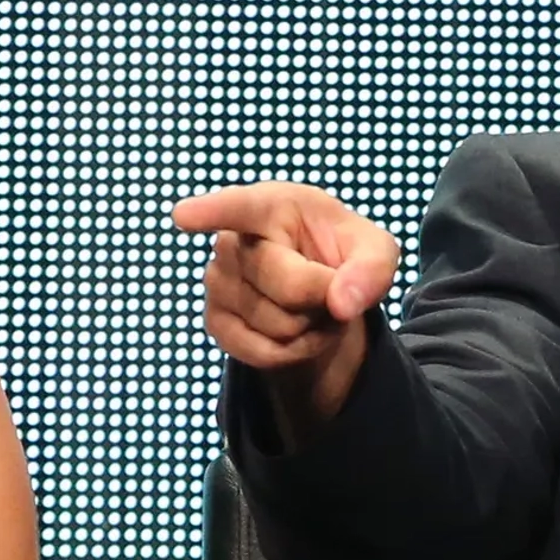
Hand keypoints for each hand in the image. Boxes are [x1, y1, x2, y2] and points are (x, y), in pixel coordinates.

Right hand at [171, 181, 399, 438]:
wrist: (319, 289)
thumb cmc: (343, 253)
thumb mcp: (375, 251)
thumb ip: (372, 269)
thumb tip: (340, 304)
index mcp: (271, 206)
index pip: (239, 207)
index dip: (211, 212)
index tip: (184, 217)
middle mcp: (233, 240)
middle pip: (289, 287)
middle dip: (324, 298)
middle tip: (328, 284)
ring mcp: (217, 282)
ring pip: (279, 326)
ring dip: (314, 328)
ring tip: (311, 305)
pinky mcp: (216, 321)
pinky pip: (263, 353)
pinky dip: (295, 352)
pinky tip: (297, 329)